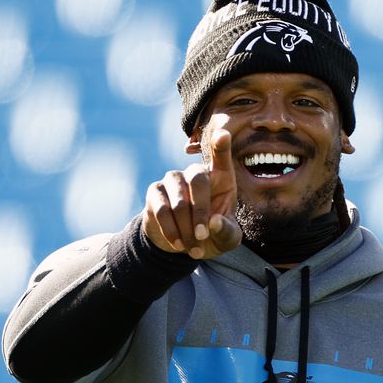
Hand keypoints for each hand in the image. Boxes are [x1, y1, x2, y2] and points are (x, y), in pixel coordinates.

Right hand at [142, 128, 241, 258]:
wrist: (183, 245)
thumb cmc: (212, 235)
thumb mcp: (227, 238)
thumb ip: (227, 231)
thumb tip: (214, 222)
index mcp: (221, 178)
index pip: (221, 157)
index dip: (221, 146)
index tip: (224, 135)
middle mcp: (196, 173)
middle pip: (198, 179)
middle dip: (200, 211)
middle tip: (202, 236)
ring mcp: (173, 179)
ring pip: (178, 200)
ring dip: (185, 227)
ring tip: (193, 248)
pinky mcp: (155, 192)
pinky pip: (161, 210)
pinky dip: (170, 230)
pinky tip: (178, 244)